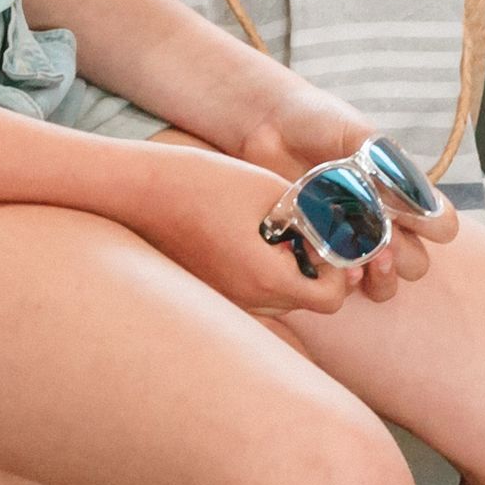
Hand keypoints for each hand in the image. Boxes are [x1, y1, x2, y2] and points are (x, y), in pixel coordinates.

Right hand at [122, 142, 365, 316]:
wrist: (145, 190)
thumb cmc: (207, 183)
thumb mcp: (272, 190)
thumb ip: (312, 215)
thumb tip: (340, 230)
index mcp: (266, 278)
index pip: (330, 299)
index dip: (340, 269)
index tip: (329, 237)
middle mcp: (248, 301)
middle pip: (308, 301)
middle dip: (318, 269)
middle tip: (307, 230)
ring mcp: (228, 300)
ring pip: (281, 299)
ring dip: (291, 272)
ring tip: (277, 231)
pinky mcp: (214, 292)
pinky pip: (254, 294)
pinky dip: (265, 274)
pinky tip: (252, 239)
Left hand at [231, 80, 456, 299]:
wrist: (268, 125)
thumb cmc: (318, 121)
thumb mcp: (356, 135)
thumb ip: (384, 165)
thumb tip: (415, 198)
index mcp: (400, 192)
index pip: (441, 225)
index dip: (435, 228)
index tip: (415, 218)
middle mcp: (383, 222)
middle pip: (416, 263)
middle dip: (404, 258)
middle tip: (384, 244)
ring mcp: (352, 241)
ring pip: (386, 283)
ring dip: (380, 278)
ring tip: (362, 262)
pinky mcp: (321, 253)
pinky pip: (344, 284)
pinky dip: (344, 280)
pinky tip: (332, 264)